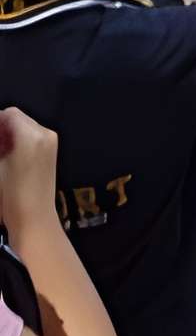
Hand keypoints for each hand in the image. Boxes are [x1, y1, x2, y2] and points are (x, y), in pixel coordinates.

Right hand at [0, 108, 59, 239]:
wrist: (34, 220)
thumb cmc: (10, 196)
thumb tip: (0, 135)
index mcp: (32, 134)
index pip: (10, 114)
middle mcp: (45, 133)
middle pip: (18, 119)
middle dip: (1, 128)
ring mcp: (50, 142)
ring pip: (25, 128)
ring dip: (9, 134)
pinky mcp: (51, 152)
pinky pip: (32, 137)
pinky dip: (18, 141)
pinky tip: (7, 155)